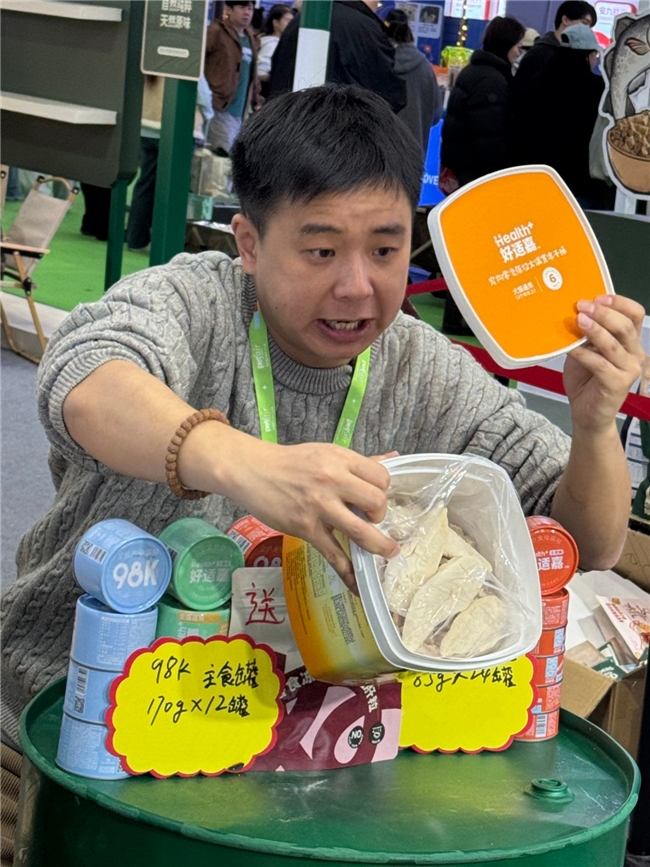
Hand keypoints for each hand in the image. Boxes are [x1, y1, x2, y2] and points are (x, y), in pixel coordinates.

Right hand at [224, 440, 400, 591]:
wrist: (253, 471)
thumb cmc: (291, 462)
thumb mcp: (327, 453)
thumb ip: (359, 461)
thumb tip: (393, 459)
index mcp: (340, 459)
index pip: (381, 477)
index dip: (383, 489)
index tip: (375, 497)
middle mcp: (333, 481)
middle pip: (377, 502)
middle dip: (380, 514)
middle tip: (371, 518)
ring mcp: (319, 506)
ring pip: (361, 531)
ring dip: (379, 545)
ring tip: (388, 552)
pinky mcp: (306, 528)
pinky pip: (334, 554)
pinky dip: (348, 573)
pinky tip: (357, 584)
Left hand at [564, 294, 644, 433]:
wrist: (586, 413)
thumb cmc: (585, 380)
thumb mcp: (585, 351)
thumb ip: (586, 335)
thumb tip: (575, 314)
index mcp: (630, 342)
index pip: (635, 315)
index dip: (619, 303)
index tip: (598, 297)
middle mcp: (634, 354)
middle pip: (626, 326)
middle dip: (604, 313)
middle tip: (582, 305)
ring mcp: (629, 370)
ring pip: (614, 344)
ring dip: (595, 329)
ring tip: (578, 319)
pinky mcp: (618, 384)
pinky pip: (600, 364)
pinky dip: (584, 354)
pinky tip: (572, 348)